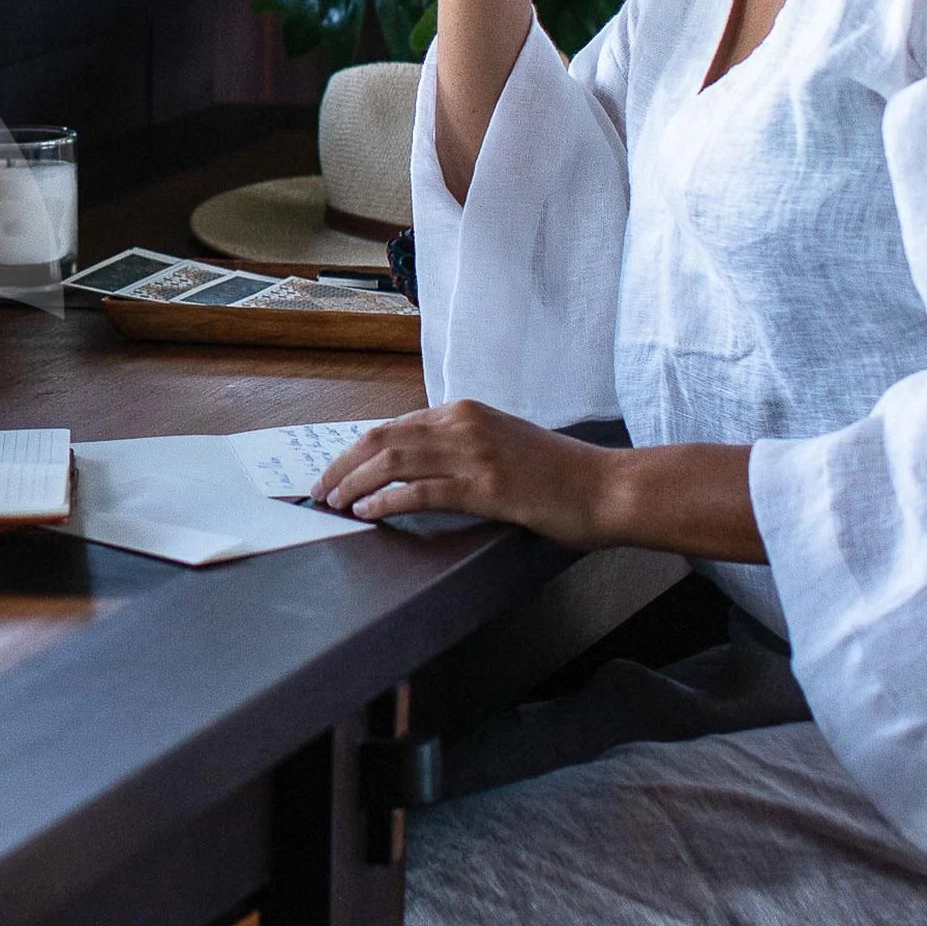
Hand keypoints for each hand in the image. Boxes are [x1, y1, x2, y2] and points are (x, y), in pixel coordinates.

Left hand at [308, 400, 618, 543]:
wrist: (606, 487)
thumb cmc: (558, 473)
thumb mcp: (502, 443)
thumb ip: (462, 446)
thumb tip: (416, 466)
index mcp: (466, 411)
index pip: (394, 426)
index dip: (357, 449)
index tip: (334, 470)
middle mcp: (465, 424)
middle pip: (383, 439)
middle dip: (343, 465)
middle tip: (319, 489)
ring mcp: (475, 454)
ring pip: (393, 462)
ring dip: (354, 483)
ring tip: (333, 502)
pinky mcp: (486, 487)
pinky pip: (421, 492)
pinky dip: (387, 503)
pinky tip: (367, 514)